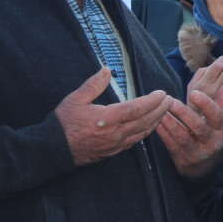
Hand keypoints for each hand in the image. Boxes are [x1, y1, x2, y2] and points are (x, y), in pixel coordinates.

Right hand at [55, 67, 172, 165]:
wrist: (52, 150)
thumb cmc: (63, 124)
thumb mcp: (75, 99)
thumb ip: (93, 85)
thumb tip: (106, 70)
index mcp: (107, 118)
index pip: (137, 108)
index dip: (152, 101)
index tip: (162, 93)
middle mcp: (115, 133)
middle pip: (145, 121)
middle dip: (160, 110)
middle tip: (170, 99)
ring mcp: (115, 144)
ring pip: (142, 133)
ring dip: (156, 121)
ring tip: (164, 111)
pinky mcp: (113, 151)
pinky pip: (135, 142)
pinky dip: (146, 132)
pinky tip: (149, 126)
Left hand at [156, 56, 222, 179]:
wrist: (205, 167)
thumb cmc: (211, 135)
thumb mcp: (220, 121)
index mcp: (222, 130)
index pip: (217, 116)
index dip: (206, 104)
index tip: (194, 92)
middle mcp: (212, 142)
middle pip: (198, 127)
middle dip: (184, 113)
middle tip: (170, 101)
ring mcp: (197, 153)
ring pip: (183, 137)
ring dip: (171, 123)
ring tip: (161, 111)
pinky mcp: (183, 160)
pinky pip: (172, 145)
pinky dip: (164, 133)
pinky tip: (156, 123)